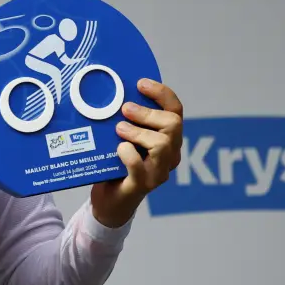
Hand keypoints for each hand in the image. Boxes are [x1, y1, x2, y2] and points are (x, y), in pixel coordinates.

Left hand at [89, 78, 182, 228]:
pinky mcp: (141, 185)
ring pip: (163, 144)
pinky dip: (128, 154)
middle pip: (173, 124)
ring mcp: (158, 172)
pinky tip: (118, 149)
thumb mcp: (120, 136)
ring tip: (119, 129)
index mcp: (167, 138)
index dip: (162, 93)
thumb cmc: (115, 163)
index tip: (140, 83)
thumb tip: (109, 90)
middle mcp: (169, 155)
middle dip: (148, 113)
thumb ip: (123, 118)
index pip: (175, 110)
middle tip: (125, 109)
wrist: (109, 201)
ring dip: (138, 132)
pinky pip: (139, 167)